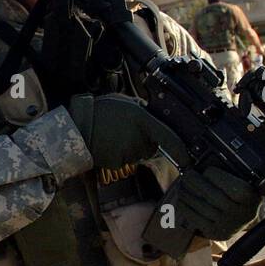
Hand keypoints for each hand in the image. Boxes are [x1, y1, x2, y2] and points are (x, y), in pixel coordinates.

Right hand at [65, 94, 189, 171]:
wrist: (77, 126)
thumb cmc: (101, 110)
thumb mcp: (127, 102)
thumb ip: (144, 111)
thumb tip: (155, 117)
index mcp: (142, 120)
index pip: (168, 137)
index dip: (180, 150)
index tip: (187, 159)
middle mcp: (138, 138)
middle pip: (151, 146)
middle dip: (145, 140)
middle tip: (127, 130)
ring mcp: (128, 152)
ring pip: (138, 153)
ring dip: (131, 147)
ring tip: (114, 135)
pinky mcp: (117, 163)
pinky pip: (125, 160)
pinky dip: (119, 154)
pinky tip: (109, 144)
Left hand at [159, 166, 260, 240]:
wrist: (246, 220)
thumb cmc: (242, 194)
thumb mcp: (245, 182)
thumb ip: (233, 172)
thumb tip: (209, 159)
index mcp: (251, 198)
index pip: (230, 186)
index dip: (215, 176)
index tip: (207, 170)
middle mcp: (241, 214)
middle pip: (213, 196)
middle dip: (196, 183)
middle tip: (187, 174)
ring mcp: (227, 225)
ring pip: (202, 207)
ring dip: (188, 194)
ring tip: (182, 185)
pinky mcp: (215, 232)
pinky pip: (196, 218)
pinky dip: (186, 207)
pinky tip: (182, 199)